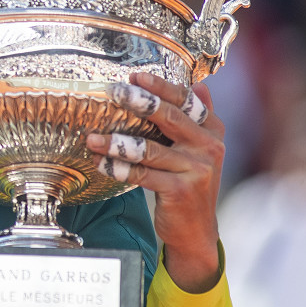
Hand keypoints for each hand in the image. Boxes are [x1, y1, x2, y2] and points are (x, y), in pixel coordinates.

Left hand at [86, 72, 223, 292]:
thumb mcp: (200, 149)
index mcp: (212, 130)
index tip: (135, 76)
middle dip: (139, 102)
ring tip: (92, 137)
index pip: (186, 101)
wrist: (196, 230)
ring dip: (117, 142)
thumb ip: (198, 118)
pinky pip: (142, 175)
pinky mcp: (180, 191)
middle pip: (169, 118)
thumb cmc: (188, 183)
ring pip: (149, 149)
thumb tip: (199, 85)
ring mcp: (196, 170)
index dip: (161, 87)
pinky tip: (100, 162)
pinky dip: (118, 168)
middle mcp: (208, 147)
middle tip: (113, 92)